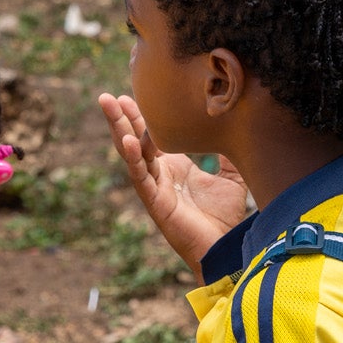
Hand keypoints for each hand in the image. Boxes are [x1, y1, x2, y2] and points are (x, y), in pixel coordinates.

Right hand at [98, 93, 247, 274]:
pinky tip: (127, 140)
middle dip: (121, 118)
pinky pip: (141, 178)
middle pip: (134, 141)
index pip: (151, 137)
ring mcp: (155, 189)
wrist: (227, 248)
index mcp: (174, 168)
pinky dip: (133, 158)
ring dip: (118, 129)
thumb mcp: (232, 178)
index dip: (141, 117)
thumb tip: (235, 130)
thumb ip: (228, 156)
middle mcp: (160, 176)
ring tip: (107, 105)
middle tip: (107, 96)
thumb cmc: (226, 218)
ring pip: (131, 154)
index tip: (133, 94)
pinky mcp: (156, 204)